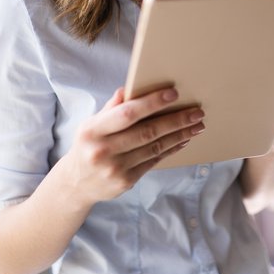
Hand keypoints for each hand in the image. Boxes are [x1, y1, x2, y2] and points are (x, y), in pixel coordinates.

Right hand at [59, 87, 203, 203]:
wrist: (76, 184)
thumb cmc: (88, 146)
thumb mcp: (91, 124)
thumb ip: (111, 108)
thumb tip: (129, 89)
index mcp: (92, 130)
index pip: (127, 114)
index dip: (151, 103)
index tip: (173, 94)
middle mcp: (103, 150)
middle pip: (147, 132)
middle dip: (176, 120)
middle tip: (197, 112)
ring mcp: (115, 168)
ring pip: (155, 147)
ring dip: (179, 135)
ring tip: (197, 125)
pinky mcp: (126, 181)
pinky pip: (154, 161)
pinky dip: (171, 149)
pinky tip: (183, 140)